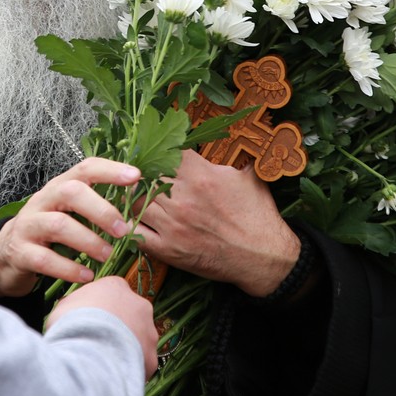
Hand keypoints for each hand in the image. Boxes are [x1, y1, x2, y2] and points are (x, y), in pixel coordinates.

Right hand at [0, 157, 139, 298]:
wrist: (7, 254)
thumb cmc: (49, 232)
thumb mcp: (70, 213)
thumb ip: (96, 207)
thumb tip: (137, 205)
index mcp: (60, 187)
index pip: (85, 169)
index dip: (111, 170)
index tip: (136, 177)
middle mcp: (43, 200)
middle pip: (71, 192)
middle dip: (101, 210)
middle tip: (124, 230)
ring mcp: (29, 225)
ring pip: (59, 225)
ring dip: (89, 241)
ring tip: (108, 256)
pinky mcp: (20, 252)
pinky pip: (45, 259)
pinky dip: (69, 268)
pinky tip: (87, 276)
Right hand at [48, 275, 158, 378]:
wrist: (89, 355)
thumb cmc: (74, 326)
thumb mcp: (64, 306)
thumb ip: (73, 304)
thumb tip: (69, 308)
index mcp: (116, 286)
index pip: (112, 292)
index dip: (101, 307)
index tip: (91, 320)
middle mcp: (138, 305)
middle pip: (130, 314)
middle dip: (118, 327)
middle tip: (99, 341)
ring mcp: (148, 332)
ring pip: (139, 339)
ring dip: (125, 347)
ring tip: (104, 360)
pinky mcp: (151, 357)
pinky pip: (141, 362)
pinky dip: (129, 367)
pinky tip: (113, 372)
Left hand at [134, 150, 299, 296]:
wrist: (264, 257)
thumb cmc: (258, 214)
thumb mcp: (248, 176)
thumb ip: (231, 156)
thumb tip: (229, 138)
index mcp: (201, 175)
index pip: (164, 153)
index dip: (158, 152)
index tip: (156, 153)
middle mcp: (182, 198)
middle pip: (144, 176)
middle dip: (142, 174)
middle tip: (140, 174)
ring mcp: (173, 225)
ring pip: (136, 202)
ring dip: (134, 197)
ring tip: (137, 195)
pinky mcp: (169, 250)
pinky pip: (136, 233)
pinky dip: (130, 224)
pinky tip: (133, 219)